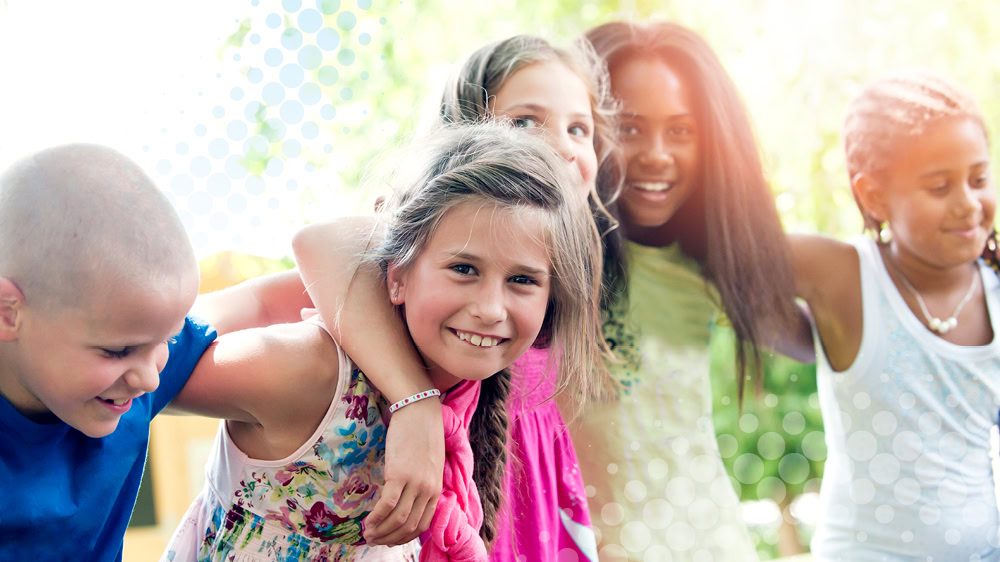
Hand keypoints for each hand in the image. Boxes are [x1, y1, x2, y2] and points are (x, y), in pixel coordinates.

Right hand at [363, 397, 443, 545]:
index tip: (390, 540)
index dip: (404, 537)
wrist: (418, 409)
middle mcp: (428, 489)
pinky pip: (388, 504)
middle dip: (390, 539)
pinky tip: (367, 522)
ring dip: (381, 531)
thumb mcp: (428, 463)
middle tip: (374, 541)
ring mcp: (415, 482)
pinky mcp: (400, 474)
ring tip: (368, 534)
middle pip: (409, 526)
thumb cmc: (421, 433)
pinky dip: (377, 518)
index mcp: (435, 489)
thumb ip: (422, 482)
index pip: (422, 525)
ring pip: (398, 519)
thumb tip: (408, 498)